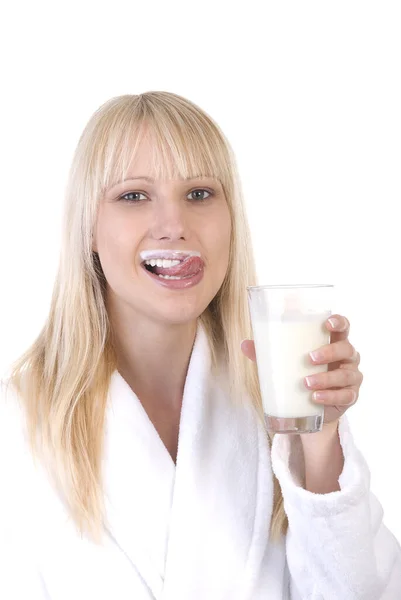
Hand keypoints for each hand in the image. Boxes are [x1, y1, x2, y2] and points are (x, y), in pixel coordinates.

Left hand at [241, 314, 362, 427]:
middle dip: (329, 352)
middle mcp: (346, 357)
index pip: (343, 326)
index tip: (327, 324)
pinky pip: (345, 395)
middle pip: (346, 348)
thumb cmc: (299, 375)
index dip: (339, 322)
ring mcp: (351, 377)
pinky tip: (315, 398)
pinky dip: (330, 396)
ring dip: (326, 378)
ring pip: (346, 374)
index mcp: (332, 341)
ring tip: (306, 383)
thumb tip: (244, 344)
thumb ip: (267, 352)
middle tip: (309, 358)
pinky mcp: (350, 397)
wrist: (309, 409)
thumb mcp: (284, 362)